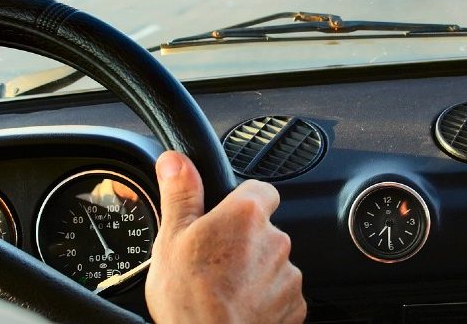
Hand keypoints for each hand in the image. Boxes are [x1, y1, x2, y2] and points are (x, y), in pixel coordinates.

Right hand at [146, 151, 305, 323]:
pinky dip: (264, 298)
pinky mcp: (294, 305)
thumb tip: (175, 161)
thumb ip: (180, 194)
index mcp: (245, 216)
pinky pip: (281, 293)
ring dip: (255, 271)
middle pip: (264, 230)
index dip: (241, 201)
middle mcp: (275, 240)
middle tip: (214, 262)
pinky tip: (238, 306)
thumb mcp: (171, 239)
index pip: (260, 190)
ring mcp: (288, 275)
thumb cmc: (189, 299)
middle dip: (244, 242)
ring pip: (272, 263)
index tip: (224, 217)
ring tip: (223, 289)